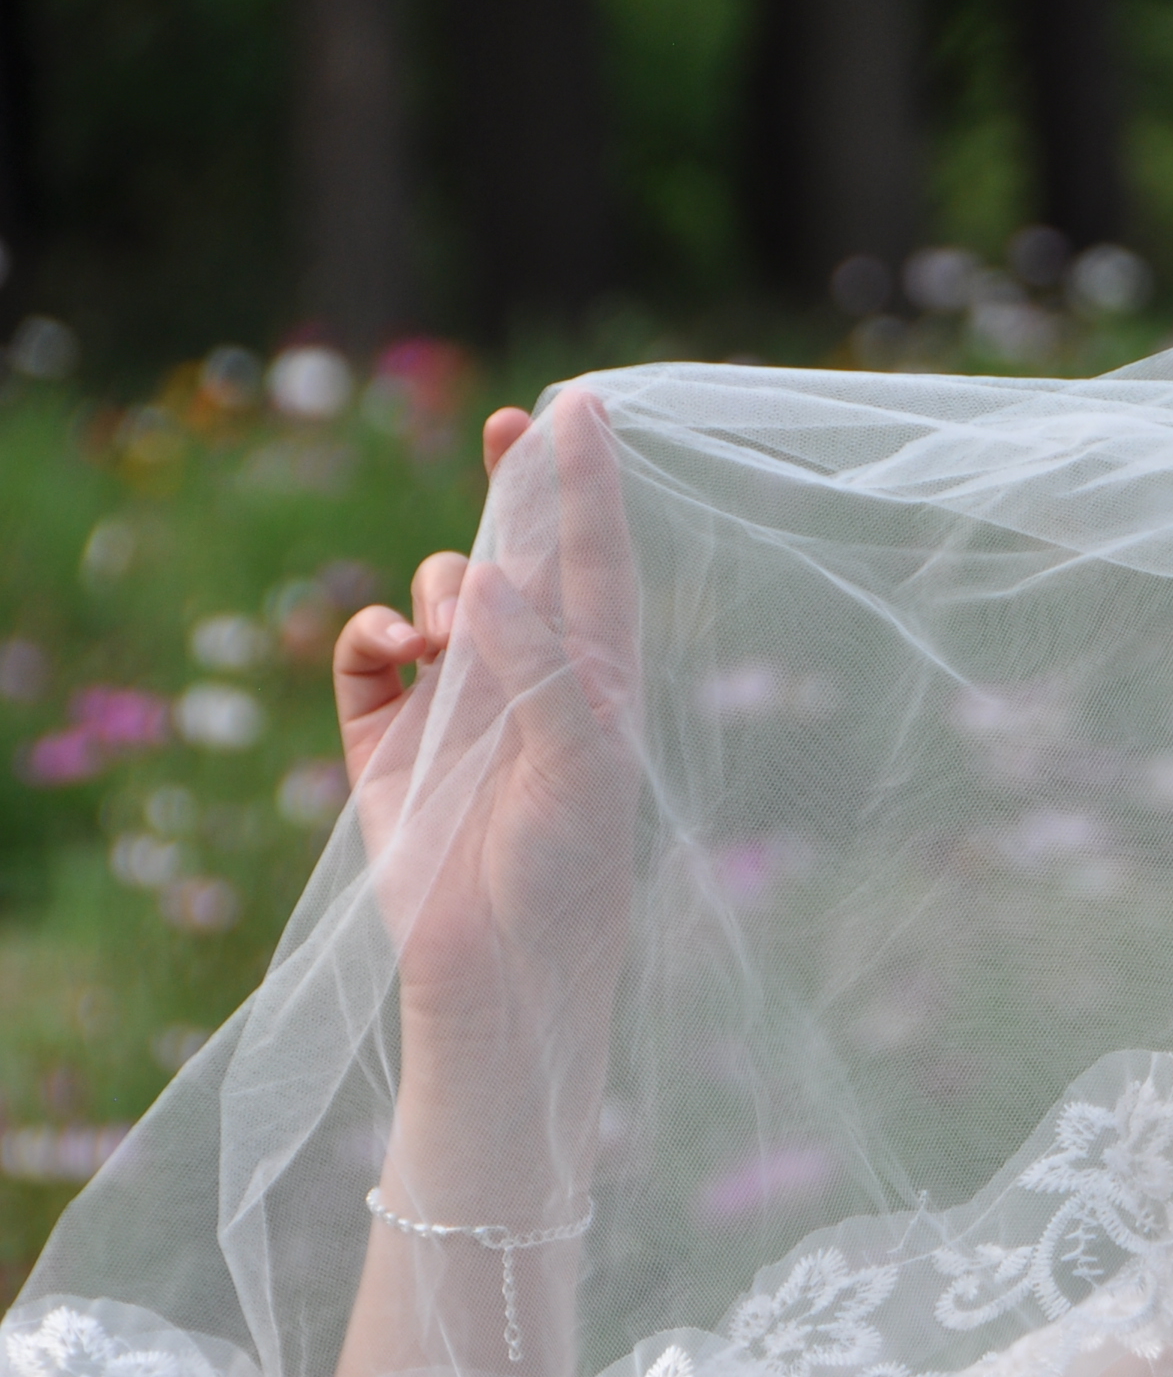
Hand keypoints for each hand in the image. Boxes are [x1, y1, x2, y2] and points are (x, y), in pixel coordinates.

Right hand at [331, 399, 643, 1049]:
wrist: (501, 970)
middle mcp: (531, 677)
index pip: (597, 564)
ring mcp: (456, 702)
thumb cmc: (568, 873)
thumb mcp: (579, 768)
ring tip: (455, 635)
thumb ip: (540, 672)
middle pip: (521, 555)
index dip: (590, 487)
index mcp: (600, 681)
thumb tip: (486, 582)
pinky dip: (376, 630)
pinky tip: (400, 647)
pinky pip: (368, 650)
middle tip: (513, 425)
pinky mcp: (387, 736)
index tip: (586, 406)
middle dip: (515, 487)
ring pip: (446, 593)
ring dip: (448, 586)